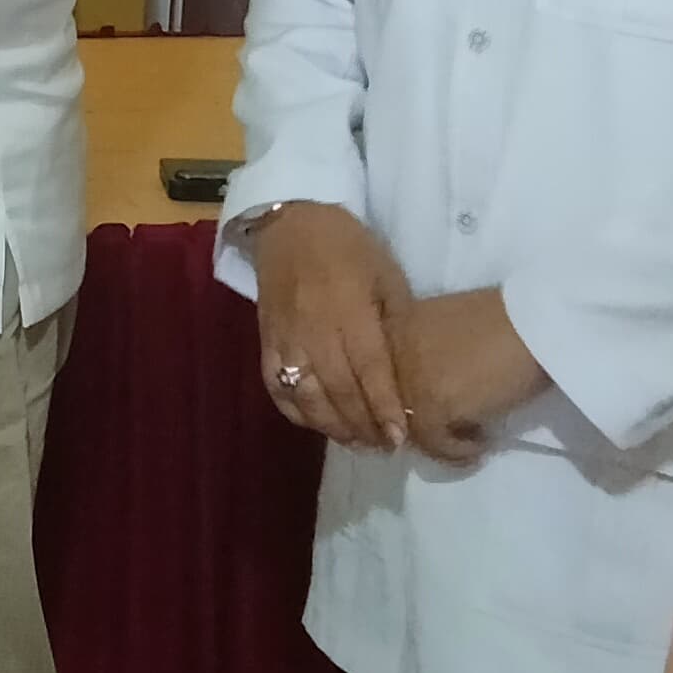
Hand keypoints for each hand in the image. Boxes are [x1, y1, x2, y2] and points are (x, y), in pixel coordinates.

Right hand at [248, 200, 411, 449]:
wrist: (290, 224)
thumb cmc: (348, 247)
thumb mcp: (387, 276)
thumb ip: (395, 323)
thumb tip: (407, 372)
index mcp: (349, 311)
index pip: (369, 371)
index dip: (384, 407)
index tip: (400, 437)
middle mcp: (314, 331)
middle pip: (338, 391)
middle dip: (363, 426)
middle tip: (384, 448)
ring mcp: (285, 339)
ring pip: (306, 397)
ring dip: (333, 426)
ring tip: (357, 442)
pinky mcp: (265, 341)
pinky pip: (276, 387)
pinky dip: (296, 413)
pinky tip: (317, 423)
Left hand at [395, 286, 549, 461]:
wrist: (537, 324)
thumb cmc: (505, 322)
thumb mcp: (447, 331)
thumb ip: (425, 354)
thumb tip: (424, 391)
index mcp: (390, 324)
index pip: (374, 376)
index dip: (396, 401)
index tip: (421, 415)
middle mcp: (387, 350)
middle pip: (384, 403)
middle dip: (410, 424)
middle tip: (444, 434)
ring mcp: (406, 379)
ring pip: (406, 426)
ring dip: (438, 440)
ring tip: (470, 440)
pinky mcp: (430, 405)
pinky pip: (434, 442)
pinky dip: (458, 451)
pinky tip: (482, 445)